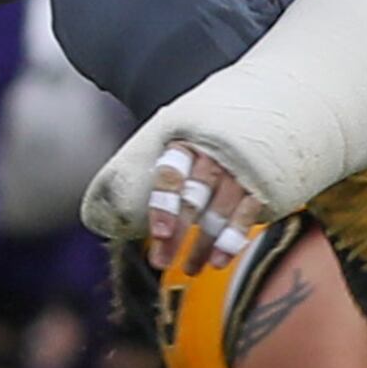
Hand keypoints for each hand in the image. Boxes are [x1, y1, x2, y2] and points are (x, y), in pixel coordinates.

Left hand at [86, 138, 263, 271]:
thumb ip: (154, 163)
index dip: (164, 205)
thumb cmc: (210, 126)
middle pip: (193, 199)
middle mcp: (215, 153)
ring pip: (220, 212)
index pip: (171, 173)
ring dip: (203, 245)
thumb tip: (103, 207)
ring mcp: (241, 167)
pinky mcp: (261, 181)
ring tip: (190, 270)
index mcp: (188, 138)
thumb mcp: (181, 130)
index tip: (157, 233)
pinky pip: (247, 213)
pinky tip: (219, 261)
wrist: (263, 98)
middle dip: (177, 234)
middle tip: (161, 262)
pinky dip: (233, 240)